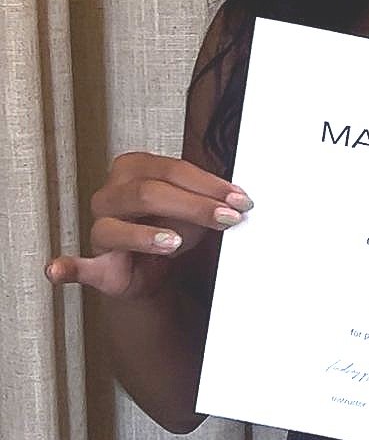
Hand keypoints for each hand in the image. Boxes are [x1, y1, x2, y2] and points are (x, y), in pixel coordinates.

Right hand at [45, 154, 252, 301]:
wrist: (154, 270)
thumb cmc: (172, 229)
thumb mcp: (195, 211)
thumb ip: (209, 201)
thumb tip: (237, 201)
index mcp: (134, 169)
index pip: (173, 171)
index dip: (209, 185)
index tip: (240, 199)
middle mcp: (112, 194)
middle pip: (148, 193)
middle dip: (192, 206)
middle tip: (227, 218)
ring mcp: (100, 228)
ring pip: (115, 226)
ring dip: (147, 235)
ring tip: (175, 243)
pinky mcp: (95, 264)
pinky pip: (78, 265)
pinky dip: (67, 268)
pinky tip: (57, 269)